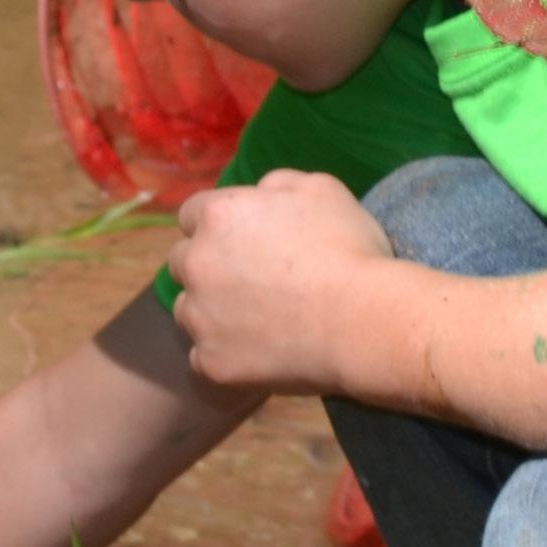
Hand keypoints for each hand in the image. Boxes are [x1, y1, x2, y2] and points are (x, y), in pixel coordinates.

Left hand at [164, 169, 399, 393]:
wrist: (363, 322)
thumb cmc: (348, 249)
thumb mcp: (322, 190)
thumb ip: (278, 184)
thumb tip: (260, 193)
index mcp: (219, 216)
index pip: (192, 214)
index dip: (220, 226)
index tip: (245, 239)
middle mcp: (196, 264)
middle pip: (183, 261)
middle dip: (209, 266)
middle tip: (254, 278)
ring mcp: (201, 317)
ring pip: (189, 310)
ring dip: (212, 309)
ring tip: (259, 317)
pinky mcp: (211, 362)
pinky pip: (205, 355)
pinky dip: (226, 352)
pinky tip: (260, 349)